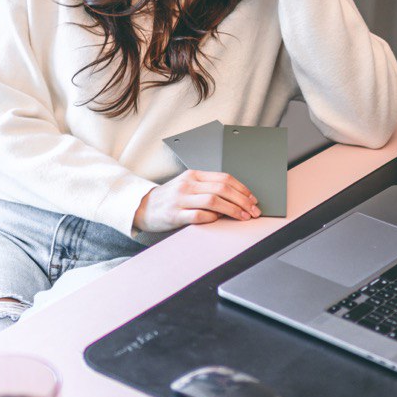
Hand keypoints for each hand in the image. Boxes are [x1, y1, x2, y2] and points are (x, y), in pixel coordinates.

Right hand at [133, 171, 261, 232]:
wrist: (142, 207)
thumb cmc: (169, 198)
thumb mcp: (188, 186)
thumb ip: (208, 189)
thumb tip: (234, 198)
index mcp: (193, 175)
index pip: (224, 178)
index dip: (242, 189)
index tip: (252, 198)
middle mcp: (187, 185)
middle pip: (222, 188)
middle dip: (242, 200)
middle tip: (253, 210)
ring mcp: (181, 199)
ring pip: (213, 201)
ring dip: (233, 209)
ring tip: (243, 216)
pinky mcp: (175, 215)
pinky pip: (199, 216)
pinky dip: (213, 218)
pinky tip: (220, 220)